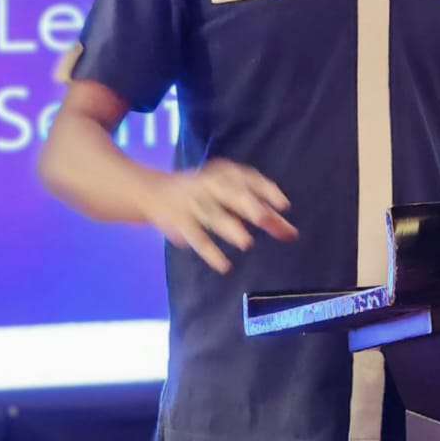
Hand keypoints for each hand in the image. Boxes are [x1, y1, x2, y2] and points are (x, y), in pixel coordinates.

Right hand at [140, 158, 297, 273]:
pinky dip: (210, 252)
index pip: (247, 178)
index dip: (266, 190)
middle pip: (233, 196)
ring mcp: (192, 203)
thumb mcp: (225, 190)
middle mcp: (208, 185)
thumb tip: (287, 231)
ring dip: (229, 228)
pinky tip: (225, 266)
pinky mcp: (178, 222)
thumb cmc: (202, 193)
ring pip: (213, 215)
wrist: (152, 192)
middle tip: (269, 220)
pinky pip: (196, 237)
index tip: (284, 205)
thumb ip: (254, 206)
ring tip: (247, 243)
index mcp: (222, 174)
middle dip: (252, 207)